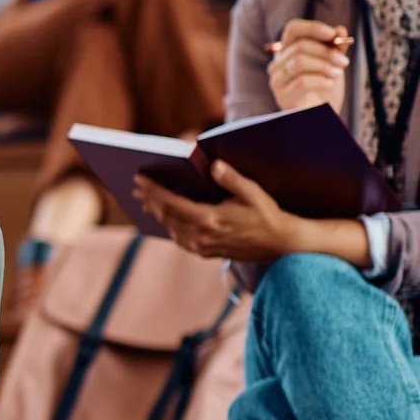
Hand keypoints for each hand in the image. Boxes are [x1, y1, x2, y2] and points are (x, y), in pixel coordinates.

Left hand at [133, 160, 307, 262]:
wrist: (282, 244)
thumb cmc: (267, 214)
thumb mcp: (252, 193)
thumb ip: (231, 179)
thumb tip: (213, 165)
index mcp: (210, 219)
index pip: (171, 203)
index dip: (152, 190)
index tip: (139, 179)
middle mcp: (202, 235)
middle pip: (166, 216)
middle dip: (150, 200)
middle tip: (137, 187)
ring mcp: (203, 247)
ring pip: (171, 228)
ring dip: (157, 214)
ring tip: (146, 201)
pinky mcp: (206, 253)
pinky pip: (180, 239)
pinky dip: (170, 226)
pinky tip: (166, 218)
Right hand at [267, 18, 351, 116]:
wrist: (323, 116)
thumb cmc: (325, 89)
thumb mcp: (334, 63)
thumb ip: (336, 47)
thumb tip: (340, 30)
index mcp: (288, 52)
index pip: (293, 29)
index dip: (313, 28)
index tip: (333, 34)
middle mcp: (278, 64)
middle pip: (299, 46)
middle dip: (326, 52)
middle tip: (344, 61)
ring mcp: (277, 80)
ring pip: (299, 62)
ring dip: (324, 66)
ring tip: (337, 73)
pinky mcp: (283, 96)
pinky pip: (302, 81)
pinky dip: (321, 80)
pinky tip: (329, 84)